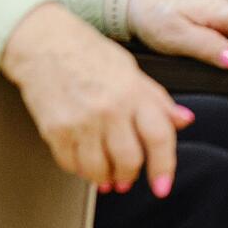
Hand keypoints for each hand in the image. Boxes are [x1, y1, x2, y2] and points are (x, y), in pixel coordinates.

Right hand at [0, 1, 190, 196]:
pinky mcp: (56, 130)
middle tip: (127, 177)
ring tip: (105, 174)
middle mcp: (110, 108)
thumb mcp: (131, 70)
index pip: (159, 137)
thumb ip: (157, 100)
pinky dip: (80, 170)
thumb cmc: (88, 53)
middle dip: (130, 176)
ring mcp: (82, 121)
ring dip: (105, 178)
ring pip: (99, 170)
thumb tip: (183, 120)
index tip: (162, 186)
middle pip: (129, 160)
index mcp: (133, 91)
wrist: (44, 42)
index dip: (164, 166)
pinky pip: (72, 165)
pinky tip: (84, 162)